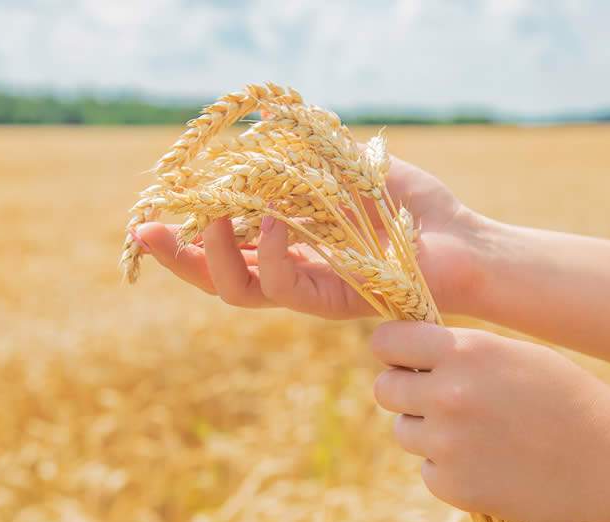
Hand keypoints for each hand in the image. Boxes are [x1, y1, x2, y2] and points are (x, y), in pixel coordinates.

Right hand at [136, 155, 487, 318]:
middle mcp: (291, 273)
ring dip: (216, 256)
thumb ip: (307, 155)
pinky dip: (272, 251)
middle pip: (217, 278)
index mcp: (289, 245)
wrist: (463, 241)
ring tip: (212, 218)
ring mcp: (310, 293)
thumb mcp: (351, 168)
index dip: (185, 234)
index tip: (151, 211)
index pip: (223, 248)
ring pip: (240, 293)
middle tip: (146, 231)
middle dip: (177, 257)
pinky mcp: (334, 304)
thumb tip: (264, 130)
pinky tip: (274, 217)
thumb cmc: (412, 206)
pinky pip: (285, 288)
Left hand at [370, 321, 609, 521]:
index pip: (386, 342)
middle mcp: (448, 393)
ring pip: (404, 431)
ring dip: (428, 432)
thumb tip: (403, 351)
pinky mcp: (453, 486)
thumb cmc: (565, 397)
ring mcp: (448, 443)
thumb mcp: (512, 353)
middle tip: (440, 400)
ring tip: (479, 433)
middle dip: (406, 392)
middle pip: (385, 389)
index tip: (405, 360)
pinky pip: (427, 470)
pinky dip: (449, 470)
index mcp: (464, 350)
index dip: (394, 351)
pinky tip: (491, 464)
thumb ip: (457, 350)